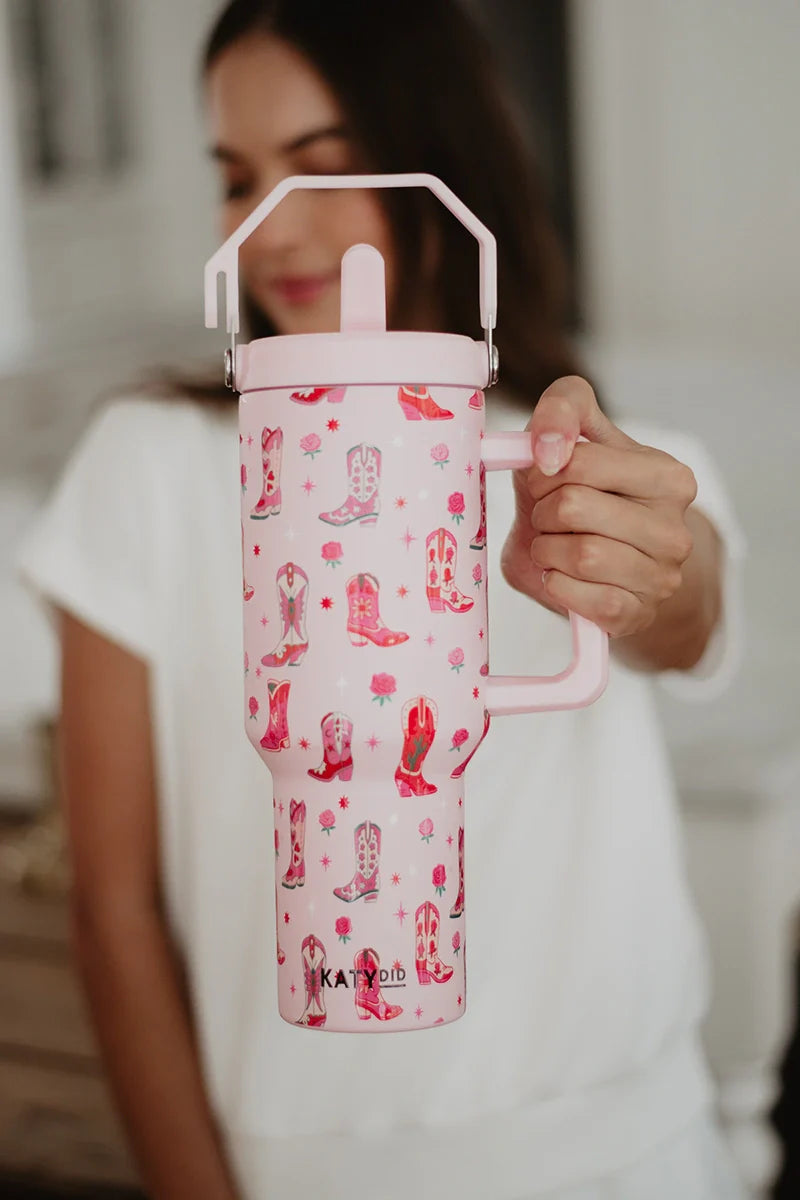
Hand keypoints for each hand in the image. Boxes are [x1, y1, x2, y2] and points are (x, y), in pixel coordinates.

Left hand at [499, 376, 698, 637]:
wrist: (600, 565)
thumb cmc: (584, 493)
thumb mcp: (575, 438)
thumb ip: (563, 409)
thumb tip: (549, 447)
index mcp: (668, 477)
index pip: (580, 461)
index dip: (543, 472)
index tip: (545, 480)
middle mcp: (675, 528)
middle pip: (574, 507)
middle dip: (543, 512)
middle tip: (548, 517)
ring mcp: (662, 577)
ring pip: (580, 556)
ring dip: (546, 550)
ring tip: (554, 546)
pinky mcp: (637, 615)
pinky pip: (582, 599)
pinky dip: (556, 586)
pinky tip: (562, 576)